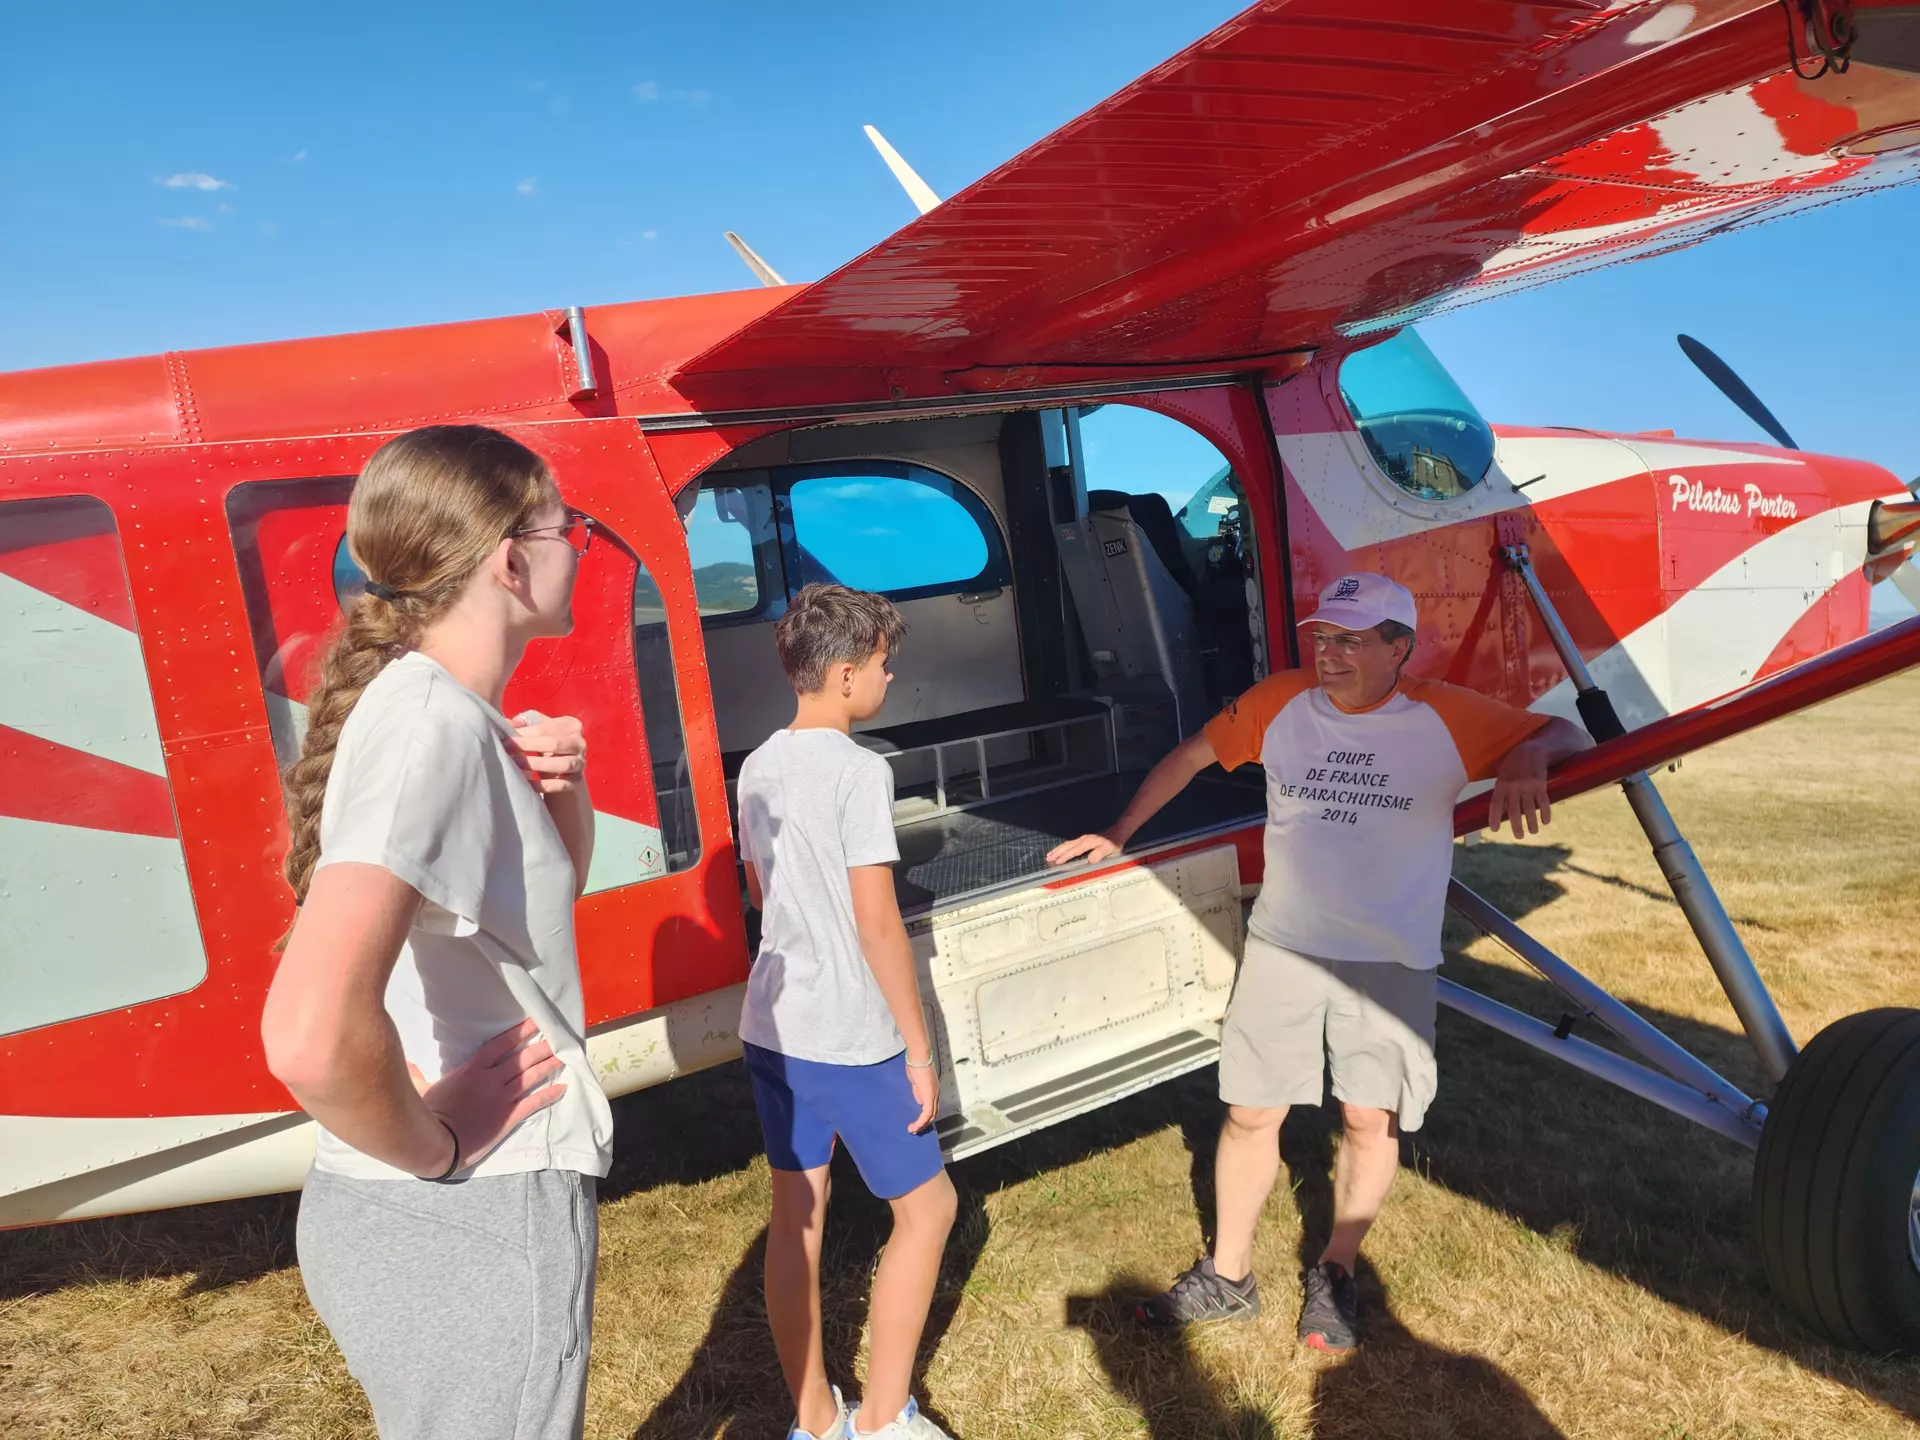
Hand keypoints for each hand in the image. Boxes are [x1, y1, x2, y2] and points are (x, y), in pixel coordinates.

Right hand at [406, 1018, 566, 1173]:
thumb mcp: (420, 1091)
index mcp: (472, 1069)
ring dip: (549, 1066)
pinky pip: (534, 1103)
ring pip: (531, 1077)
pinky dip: (549, 1095)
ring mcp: (502, 1098)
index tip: (534, 1022)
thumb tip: (407, 1066)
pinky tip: (563, 1089)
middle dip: (541, 1047)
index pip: (501, 1044)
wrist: (438, 1143)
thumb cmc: (428, 1115)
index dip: (520, 1032)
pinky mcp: (509, 1118)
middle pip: (522, 1058)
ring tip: (564, 1057)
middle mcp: (491, 1080)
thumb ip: (417, 1076)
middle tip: (558, 1038)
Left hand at [510, 711, 586, 795]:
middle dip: (529, 746)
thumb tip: (507, 723)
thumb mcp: (539, 730)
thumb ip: (525, 724)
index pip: (545, 728)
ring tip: (517, 765)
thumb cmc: (546, 745)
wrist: (562, 770)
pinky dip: (544, 785)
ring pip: (563, 764)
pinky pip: (561, 785)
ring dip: (538, 764)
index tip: (506, 739)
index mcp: (571, 725)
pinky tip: (528, 783)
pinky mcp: (576, 782)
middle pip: (555, 743)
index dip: (524, 733)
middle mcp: (579, 743)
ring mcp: (580, 763)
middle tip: (508, 750)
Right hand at [905, 1056, 938, 1133]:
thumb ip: (918, 1092)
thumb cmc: (915, 1065)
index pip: (932, 1107)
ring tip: (913, 1130)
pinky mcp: (929, 1096)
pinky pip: (927, 1113)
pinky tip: (914, 1126)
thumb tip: (919, 1102)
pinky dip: (921, 1121)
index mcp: (933, 1090)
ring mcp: (933, 1095)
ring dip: (922, 1125)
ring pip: (931, 1115)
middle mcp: (936, 1094)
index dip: (925, 1116)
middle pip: (933, 1113)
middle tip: (914, 1129)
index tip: (916, 1122)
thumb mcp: (916, 1082)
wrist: (918, 1058)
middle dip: (924, 1123)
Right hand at [1046, 831, 1123, 865]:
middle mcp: (1083, 840)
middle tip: (1048, 858)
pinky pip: (1071, 843)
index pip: (1074, 851)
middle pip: (1068, 846)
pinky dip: (1064, 847)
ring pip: (1068, 844)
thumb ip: (1100, 854)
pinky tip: (1061, 849)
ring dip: (1059, 849)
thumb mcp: (1110, 849)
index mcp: (1088, 843)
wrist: (1119, 831)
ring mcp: (1083, 839)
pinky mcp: (1085, 839)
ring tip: (1050, 854)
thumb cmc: (1114, 842)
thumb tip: (1089, 860)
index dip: (1065, 857)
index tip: (1057, 862)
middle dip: (1057, 852)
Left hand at [1487, 740, 1552, 838]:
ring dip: (1532, 822)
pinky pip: (1543, 802)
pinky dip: (1545, 813)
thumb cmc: (1514, 764)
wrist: (1531, 750)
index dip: (1494, 817)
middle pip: (1514, 811)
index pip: (1496, 804)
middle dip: (1516, 825)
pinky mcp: (1541, 784)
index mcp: (1501, 784)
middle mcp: (1514, 786)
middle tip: (1519, 836)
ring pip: (1530, 809)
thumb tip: (1501, 810)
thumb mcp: (1503, 774)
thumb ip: (1501, 790)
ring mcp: (1528, 786)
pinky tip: (1546, 822)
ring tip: (1533, 832)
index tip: (1494, 829)